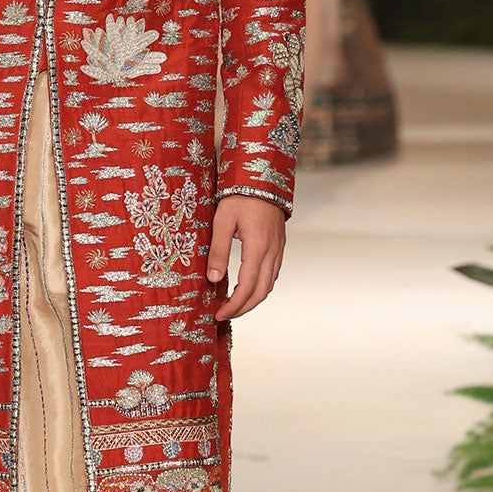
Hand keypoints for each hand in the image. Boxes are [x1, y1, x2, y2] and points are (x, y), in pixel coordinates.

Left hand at [206, 196, 286, 319]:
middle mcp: (272, 251)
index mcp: (258, 247)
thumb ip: (218, 251)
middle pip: (262, 291)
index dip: (233, 305)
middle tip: (225, 315)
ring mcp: (279, 248)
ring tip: (233, 305)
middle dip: (243, 308)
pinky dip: (260, 286)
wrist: (262, 176)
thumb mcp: (222, 221)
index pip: (247, 287)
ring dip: (253, 299)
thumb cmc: (239, 196)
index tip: (219, 314)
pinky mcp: (279, 245)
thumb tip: (213, 280)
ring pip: (270, 284)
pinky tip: (247, 287)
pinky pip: (273, 273)